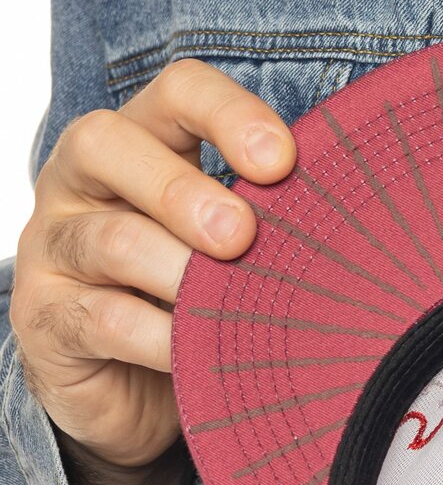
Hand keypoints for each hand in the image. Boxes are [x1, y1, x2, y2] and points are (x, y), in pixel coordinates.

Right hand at [12, 60, 295, 480]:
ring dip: (176, 272)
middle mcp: (83, 181)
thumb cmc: (194, 298)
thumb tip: (355, 209)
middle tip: (241, 235)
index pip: (177, 91)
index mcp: (141, 142)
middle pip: (110, 145)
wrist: (130, 393)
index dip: (228, 114)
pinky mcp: (46, 318)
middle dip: (182, 190)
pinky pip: (102, 319)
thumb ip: (271, 218)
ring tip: (223, 302)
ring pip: (108, 240)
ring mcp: (53, 247)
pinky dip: (159, 338)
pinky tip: (196, 353)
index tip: (284, 161)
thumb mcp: (232, 249)